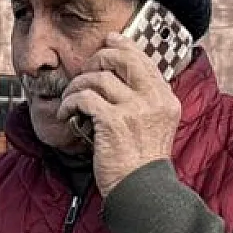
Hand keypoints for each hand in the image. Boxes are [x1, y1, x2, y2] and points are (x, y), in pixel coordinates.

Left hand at [57, 33, 182, 195]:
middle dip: (98, 58)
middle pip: (123, 59)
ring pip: (98, 77)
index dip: (123, 46)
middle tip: (85, 72)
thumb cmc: (141, 163)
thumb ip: (144, 102)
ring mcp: (135, 109)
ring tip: (70, 100)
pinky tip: (66, 114)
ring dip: (77, 86)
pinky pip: (84, 98)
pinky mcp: (113, 122)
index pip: (144, 60)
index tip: (108, 40)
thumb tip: (118, 78)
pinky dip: (70, 103)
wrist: (142, 192)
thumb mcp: (154, 127)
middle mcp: (154, 100)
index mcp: (166, 99)